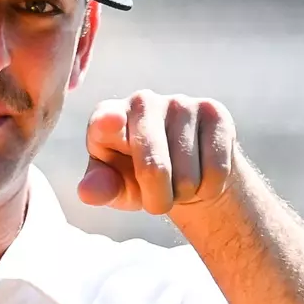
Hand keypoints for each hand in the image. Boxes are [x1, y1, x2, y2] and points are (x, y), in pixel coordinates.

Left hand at [77, 91, 237, 214]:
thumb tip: (87, 192)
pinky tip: (201, 174)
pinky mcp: (214, 113)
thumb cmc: (137, 179)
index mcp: (106, 117)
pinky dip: (209, 187)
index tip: (111, 121)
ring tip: (179, 183)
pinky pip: (216, 169)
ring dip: (184, 194)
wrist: (185, 171)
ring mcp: (180, 103)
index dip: (108, 123)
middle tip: (158, 202)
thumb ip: (101, 189)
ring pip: (188, 176)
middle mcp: (142, 101)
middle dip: (157, 199)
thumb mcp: (116, 188)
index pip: (105, 121)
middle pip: (153, 168)